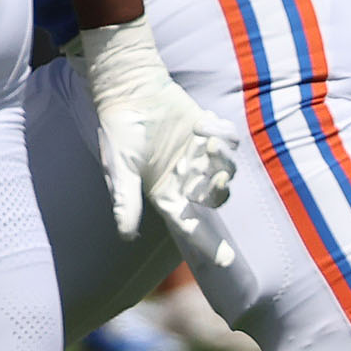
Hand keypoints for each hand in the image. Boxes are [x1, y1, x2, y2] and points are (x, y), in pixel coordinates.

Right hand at [74, 16, 240, 264]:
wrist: (130, 89)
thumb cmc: (120, 129)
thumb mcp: (120, 167)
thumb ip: (125, 200)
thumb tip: (127, 235)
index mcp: (164, 192)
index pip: (188, 224)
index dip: (207, 244)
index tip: (226, 261)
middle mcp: (185, 178)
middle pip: (215, 200)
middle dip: (219, 193)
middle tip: (216, 179)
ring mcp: (199, 155)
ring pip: (227, 170)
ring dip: (222, 159)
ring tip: (206, 140)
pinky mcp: (208, 131)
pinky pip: (230, 141)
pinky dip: (223, 133)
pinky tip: (203, 122)